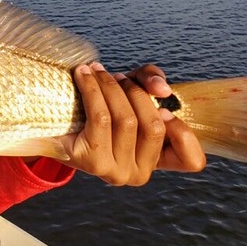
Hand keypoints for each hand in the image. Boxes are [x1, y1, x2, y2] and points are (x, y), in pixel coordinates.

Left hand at [57, 62, 204, 185]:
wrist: (54, 124)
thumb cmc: (100, 108)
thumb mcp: (132, 92)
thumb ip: (152, 83)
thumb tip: (162, 90)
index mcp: (157, 162)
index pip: (192, 160)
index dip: (184, 132)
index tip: (165, 107)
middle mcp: (139, 174)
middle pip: (153, 126)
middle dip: (136, 92)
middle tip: (118, 77)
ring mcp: (115, 172)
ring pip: (125, 119)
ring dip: (111, 86)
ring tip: (98, 70)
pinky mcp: (91, 160)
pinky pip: (100, 117)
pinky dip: (93, 88)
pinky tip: (83, 74)